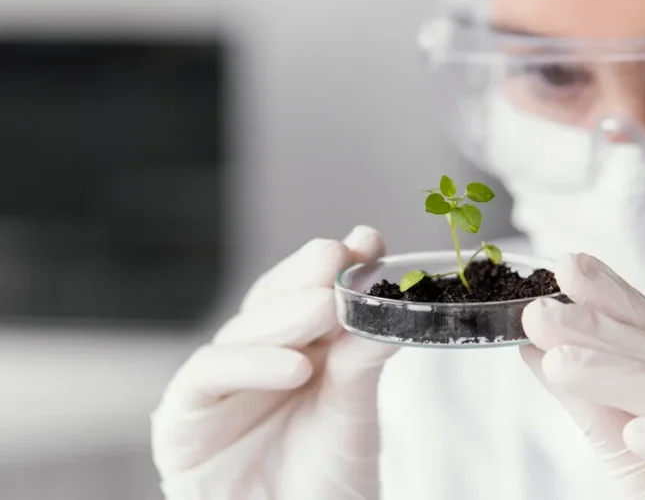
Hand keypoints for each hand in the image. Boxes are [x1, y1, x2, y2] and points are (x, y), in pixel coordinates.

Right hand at [151, 226, 398, 499]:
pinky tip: (295, 366)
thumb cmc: (326, 483)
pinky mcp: (182, 419)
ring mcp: (217, 386)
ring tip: (327, 306)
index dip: (335, 263)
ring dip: (284, 314)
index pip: (309, 291)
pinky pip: (207, 375)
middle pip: (271, 300)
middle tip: (339, 256)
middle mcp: (254, 360)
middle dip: (306, 275)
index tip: (367, 241)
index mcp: (296, 349)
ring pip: (241, 331)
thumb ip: (362, 355)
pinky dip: (250, 363)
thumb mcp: (355, 412)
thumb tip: (389, 294)